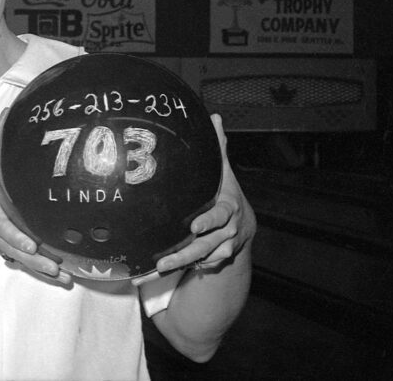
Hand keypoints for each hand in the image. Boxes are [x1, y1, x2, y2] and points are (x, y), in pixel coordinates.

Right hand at [0, 109, 70, 283]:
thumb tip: (11, 112)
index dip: (14, 234)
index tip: (31, 245)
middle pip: (13, 246)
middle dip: (34, 260)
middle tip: (57, 267)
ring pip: (18, 257)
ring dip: (40, 269)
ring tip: (64, 278)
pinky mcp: (0, 245)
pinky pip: (19, 259)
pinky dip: (37, 270)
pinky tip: (59, 278)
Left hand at [155, 114, 255, 273]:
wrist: (243, 226)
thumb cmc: (226, 193)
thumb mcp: (224, 172)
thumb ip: (218, 148)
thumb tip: (213, 116)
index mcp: (228, 210)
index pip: (220, 216)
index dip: (209, 222)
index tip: (195, 225)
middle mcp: (226, 233)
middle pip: (207, 246)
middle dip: (185, 253)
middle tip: (163, 260)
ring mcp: (219, 249)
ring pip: (198, 260)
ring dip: (176, 266)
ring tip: (154, 270)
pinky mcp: (209, 261)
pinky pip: (192, 269)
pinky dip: (173, 274)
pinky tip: (150, 277)